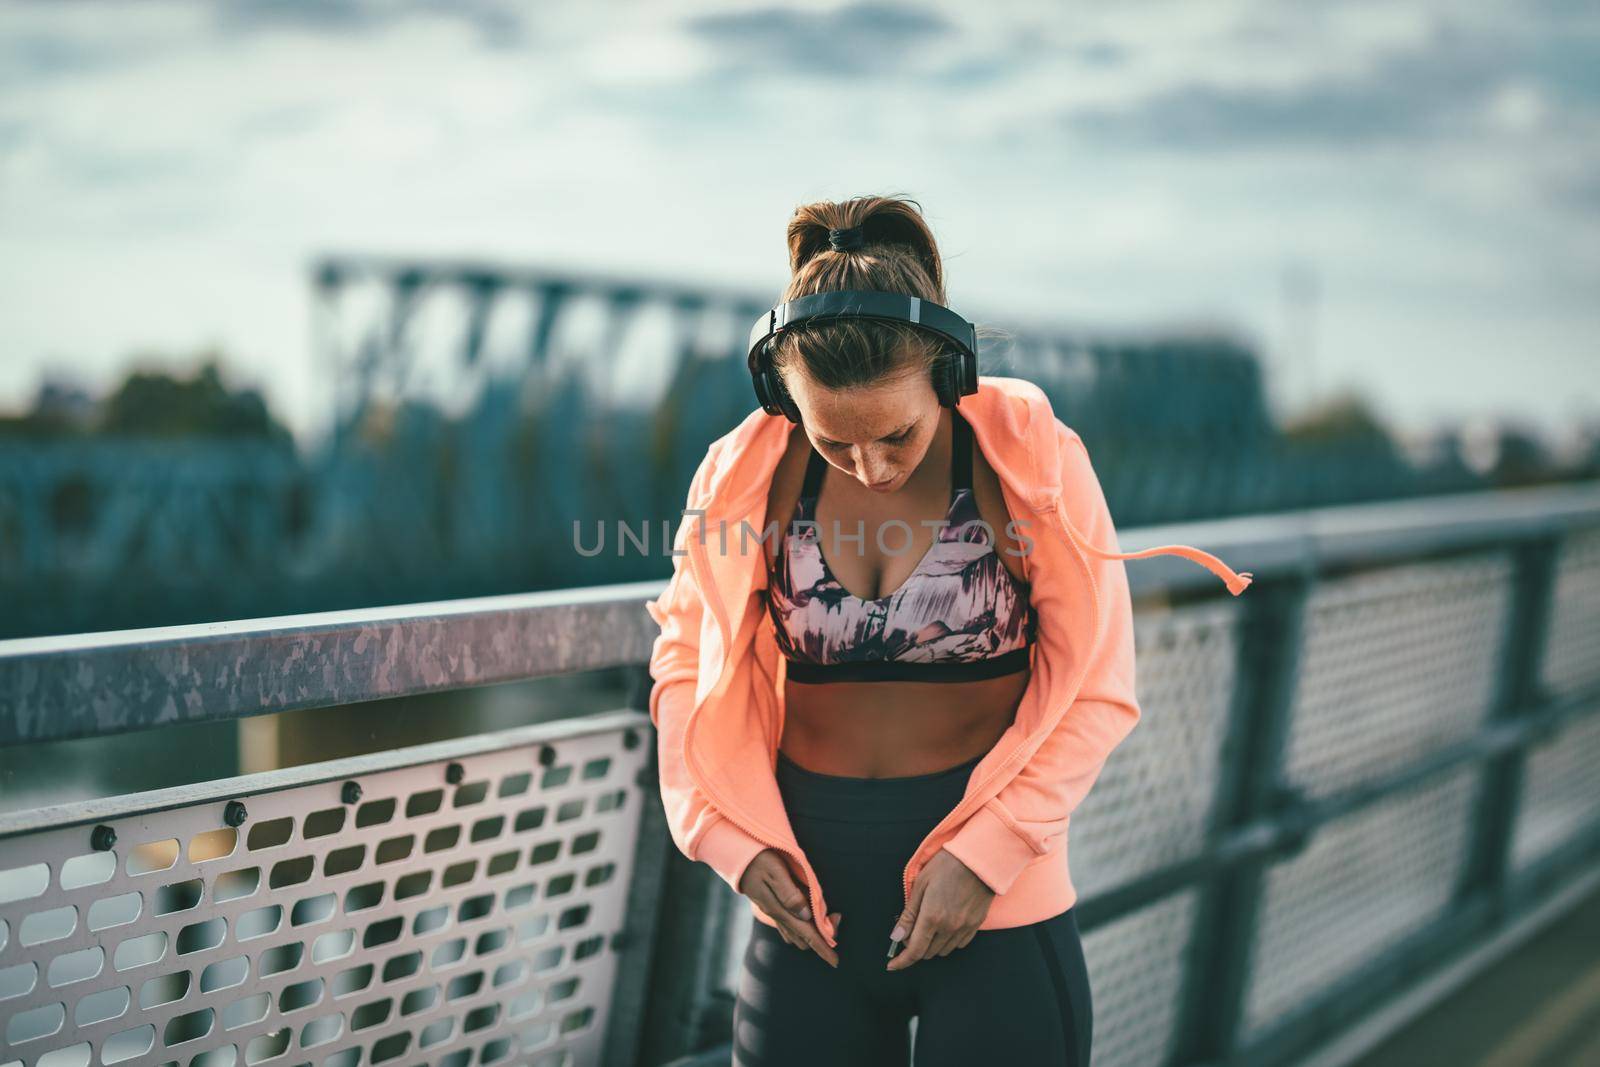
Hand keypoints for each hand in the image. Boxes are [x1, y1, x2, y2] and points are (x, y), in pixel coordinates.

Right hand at [738, 849, 840, 967]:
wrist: (737, 857)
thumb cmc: (759, 860)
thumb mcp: (775, 872)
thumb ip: (790, 894)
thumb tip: (806, 915)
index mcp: (780, 909)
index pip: (806, 934)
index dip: (822, 947)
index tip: (835, 961)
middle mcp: (777, 915)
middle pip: (804, 937)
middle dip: (822, 937)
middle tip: (836, 918)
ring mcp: (774, 912)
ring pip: (797, 933)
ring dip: (813, 932)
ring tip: (828, 919)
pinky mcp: (772, 906)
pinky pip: (789, 926)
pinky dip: (803, 926)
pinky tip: (809, 918)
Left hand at [885, 848, 993, 970]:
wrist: (980, 858)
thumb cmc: (947, 865)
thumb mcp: (920, 884)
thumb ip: (909, 914)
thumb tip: (897, 937)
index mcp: (932, 917)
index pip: (914, 951)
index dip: (902, 961)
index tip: (892, 965)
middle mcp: (949, 927)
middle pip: (928, 953)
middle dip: (915, 947)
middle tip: (910, 930)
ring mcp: (964, 928)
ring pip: (943, 951)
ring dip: (931, 945)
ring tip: (928, 925)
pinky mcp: (976, 925)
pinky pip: (959, 944)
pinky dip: (948, 941)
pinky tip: (945, 926)